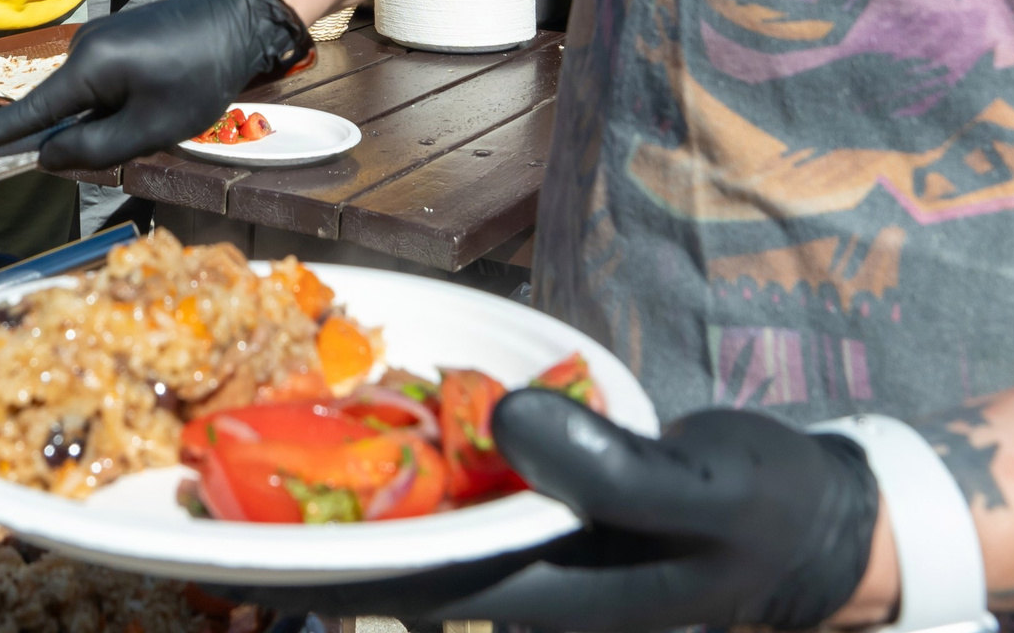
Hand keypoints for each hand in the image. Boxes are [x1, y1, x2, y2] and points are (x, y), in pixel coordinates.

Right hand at [0, 0, 311, 167]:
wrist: (237, 20)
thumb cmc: (199, 76)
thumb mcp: (150, 128)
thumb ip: (93, 150)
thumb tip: (46, 156)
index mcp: (87, 69)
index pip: (28, 113)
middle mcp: (82, 49)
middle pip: (61, 111)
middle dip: (85, 136)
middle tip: (143, 133)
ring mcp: (97, 40)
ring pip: (85, 101)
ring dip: (110, 119)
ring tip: (161, 110)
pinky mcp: (115, 39)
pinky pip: (101, 85)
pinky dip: (118, 103)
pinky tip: (158, 98)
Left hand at [248, 393, 880, 632]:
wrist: (809, 526)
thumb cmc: (755, 516)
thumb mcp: (695, 495)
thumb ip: (608, 470)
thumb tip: (507, 420)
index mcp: (540, 593)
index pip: (401, 582)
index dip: (309, 566)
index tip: (224, 549)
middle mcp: (516, 578)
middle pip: (386, 559)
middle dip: (300, 533)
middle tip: (204, 495)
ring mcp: (525, 546)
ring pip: (411, 525)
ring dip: (340, 496)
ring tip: (248, 450)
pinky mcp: (539, 509)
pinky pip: (453, 490)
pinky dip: (404, 461)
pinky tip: (359, 421)